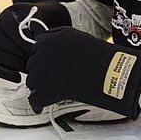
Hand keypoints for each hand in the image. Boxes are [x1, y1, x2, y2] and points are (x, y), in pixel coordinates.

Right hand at [0, 2, 71, 82]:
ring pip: (0, 56)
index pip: (14, 31)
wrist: (35, 20)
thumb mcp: (45, 17)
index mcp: (11, 15)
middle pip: (6, 45)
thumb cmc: (41, 20)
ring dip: (16, 65)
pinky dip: (6, 73)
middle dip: (23, 57)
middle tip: (36, 63)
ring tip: (31, 69)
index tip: (38, 52)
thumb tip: (43, 42)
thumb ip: (42, 28)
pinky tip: (18, 77)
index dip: (26, 44)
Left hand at [26, 27, 140, 119]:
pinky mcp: (46, 91)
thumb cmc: (95, 54)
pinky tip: (43, 104)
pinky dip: (38, 103)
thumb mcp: (73, 36)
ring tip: (55, 87)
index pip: (36, 48)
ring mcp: (41, 74)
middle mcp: (41, 55)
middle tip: (56, 75)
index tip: (53, 62)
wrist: (108, 71)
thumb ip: (56, 38)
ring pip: (32, 82)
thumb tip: (43, 42)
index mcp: (47, 41)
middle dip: (42, 70)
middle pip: (32, 64)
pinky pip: (35, 100)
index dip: (45, 55)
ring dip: (39, 85)